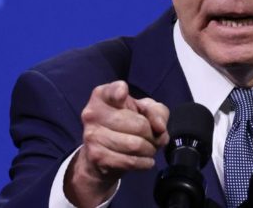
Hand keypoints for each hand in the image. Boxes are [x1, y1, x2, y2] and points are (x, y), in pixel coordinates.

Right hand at [64, 81, 169, 206]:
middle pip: (139, 125)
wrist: (101, 157)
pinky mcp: (96, 156)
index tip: (123, 95)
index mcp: (102, 95)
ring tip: (149, 149)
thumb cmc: (125, 125)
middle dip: (153, 135)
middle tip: (154, 138)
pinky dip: (144, 163)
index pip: (114, 90)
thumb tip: (159, 128)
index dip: (121, 92)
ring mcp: (92, 136)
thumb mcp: (145, 111)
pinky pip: (130, 161)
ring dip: (150, 150)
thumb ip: (157, 112)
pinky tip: (146, 160)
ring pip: (135, 145)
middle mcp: (93, 113)